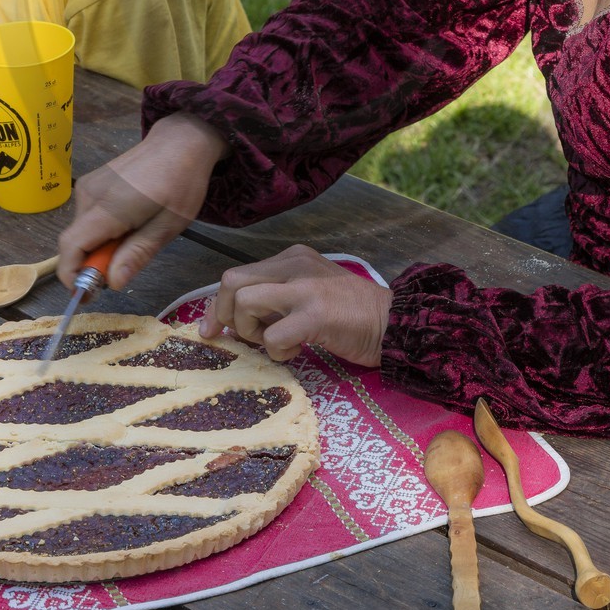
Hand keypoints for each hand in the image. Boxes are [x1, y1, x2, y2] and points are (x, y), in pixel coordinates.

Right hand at [56, 114, 228, 290]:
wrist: (181, 140)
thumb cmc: (181, 182)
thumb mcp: (168, 226)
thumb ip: (137, 253)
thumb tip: (111, 283)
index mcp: (109, 205)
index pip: (71, 246)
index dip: (73, 275)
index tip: (90, 293)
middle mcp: (90, 193)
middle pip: (75, 241)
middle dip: (92, 264)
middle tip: (124, 267)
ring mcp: (88, 185)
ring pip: (80, 231)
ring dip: (99, 247)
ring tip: (134, 239)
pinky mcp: (91, 182)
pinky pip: (87, 218)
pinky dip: (101, 231)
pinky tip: (128, 224)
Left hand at [200, 245, 391, 365]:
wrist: (397, 322)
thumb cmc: (352, 314)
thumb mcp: (310, 291)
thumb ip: (276, 297)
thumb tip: (231, 320)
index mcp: (292, 258)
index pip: (236, 275)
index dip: (217, 306)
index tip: (212, 331)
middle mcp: (295, 264)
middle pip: (231, 281)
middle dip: (227, 316)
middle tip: (247, 338)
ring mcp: (306, 287)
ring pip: (244, 303)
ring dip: (252, 333)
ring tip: (279, 342)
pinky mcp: (316, 313)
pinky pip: (273, 336)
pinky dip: (278, 351)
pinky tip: (300, 350)